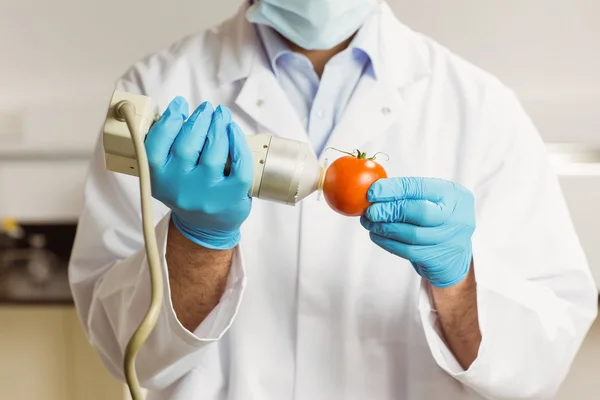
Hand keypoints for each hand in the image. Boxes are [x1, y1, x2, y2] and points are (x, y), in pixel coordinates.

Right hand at [145, 97, 253, 249]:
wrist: (206, 227)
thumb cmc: (187, 191)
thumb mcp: (166, 175)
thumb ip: (166, 148)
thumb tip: (177, 111)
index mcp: (158, 179)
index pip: (157, 144)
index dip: (170, 119)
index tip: (180, 105)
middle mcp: (180, 187)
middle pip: (188, 143)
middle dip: (200, 119)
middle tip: (208, 108)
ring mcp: (207, 194)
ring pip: (214, 151)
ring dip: (219, 126)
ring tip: (221, 116)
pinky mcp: (231, 196)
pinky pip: (239, 165)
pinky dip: (238, 143)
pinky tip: (234, 132)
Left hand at [360, 177, 475, 287]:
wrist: (455, 256)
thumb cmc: (437, 220)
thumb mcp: (432, 200)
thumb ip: (409, 194)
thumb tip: (374, 190)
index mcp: (454, 194)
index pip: (420, 188)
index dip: (393, 189)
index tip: (372, 192)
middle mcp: (457, 216)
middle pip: (419, 212)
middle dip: (389, 210)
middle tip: (370, 211)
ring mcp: (449, 240)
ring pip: (411, 234)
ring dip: (384, 228)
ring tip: (369, 223)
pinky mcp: (438, 259)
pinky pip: (407, 250)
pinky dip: (387, 242)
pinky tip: (376, 236)